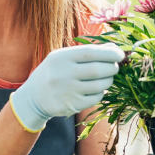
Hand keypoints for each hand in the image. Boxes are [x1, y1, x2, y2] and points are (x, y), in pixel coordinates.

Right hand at [10, 44, 124, 131]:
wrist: (34, 97)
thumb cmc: (54, 72)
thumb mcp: (63, 57)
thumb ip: (86, 52)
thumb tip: (113, 49)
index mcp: (61, 57)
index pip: (91, 53)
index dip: (109, 53)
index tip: (120, 54)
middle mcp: (64, 74)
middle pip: (98, 70)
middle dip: (112, 68)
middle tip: (114, 67)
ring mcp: (68, 91)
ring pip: (100, 85)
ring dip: (108, 81)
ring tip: (105, 78)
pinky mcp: (72, 105)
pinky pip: (96, 98)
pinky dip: (100, 93)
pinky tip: (95, 89)